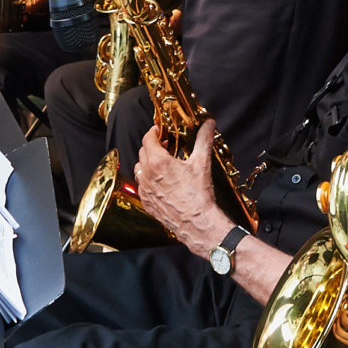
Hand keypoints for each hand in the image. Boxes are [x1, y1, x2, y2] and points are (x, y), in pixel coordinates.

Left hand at [133, 117, 229, 255]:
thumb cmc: (199, 195)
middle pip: (142, 152)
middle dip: (152, 145)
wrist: (197, 224)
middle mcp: (147, 175)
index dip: (153, 132)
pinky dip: (148, 179)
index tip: (159, 130)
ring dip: (148, 162)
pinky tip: (161, 181)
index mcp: (158, 162)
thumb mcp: (202, 163)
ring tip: (162, 162)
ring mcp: (145, 190)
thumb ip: (204, 139)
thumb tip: (208, 124)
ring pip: (139, 169)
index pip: (147, 139)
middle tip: (166, 145)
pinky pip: (142, 186)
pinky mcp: (146, 203)